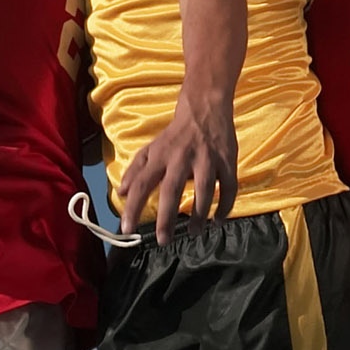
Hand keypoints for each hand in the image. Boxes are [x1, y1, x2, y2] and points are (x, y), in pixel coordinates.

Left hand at [116, 100, 237, 243]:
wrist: (205, 108)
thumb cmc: (175, 134)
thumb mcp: (151, 148)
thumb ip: (135, 170)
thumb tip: (120, 193)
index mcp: (160, 156)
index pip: (142, 183)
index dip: (133, 207)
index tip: (127, 229)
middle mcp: (181, 158)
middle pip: (172, 190)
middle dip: (166, 218)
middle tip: (163, 241)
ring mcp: (207, 160)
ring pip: (204, 190)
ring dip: (199, 215)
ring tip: (193, 233)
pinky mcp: (227, 161)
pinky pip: (229, 187)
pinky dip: (225, 206)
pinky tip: (218, 221)